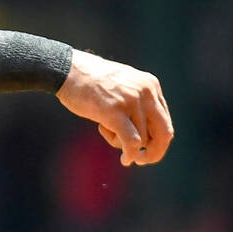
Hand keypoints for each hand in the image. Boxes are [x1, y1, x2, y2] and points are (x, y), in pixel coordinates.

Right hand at [55, 49, 173, 165]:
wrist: (67, 70)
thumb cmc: (90, 81)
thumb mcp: (122, 85)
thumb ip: (137, 103)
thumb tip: (144, 134)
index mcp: (150, 85)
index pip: (164, 120)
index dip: (157, 140)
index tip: (145, 150)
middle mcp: (146, 92)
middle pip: (163, 132)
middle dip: (155, 152)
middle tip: (142, 160)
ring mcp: (131, 101)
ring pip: (141, 139)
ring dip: (123, 144)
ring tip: (105, 130)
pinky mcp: (114, 112)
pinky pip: (131, 141)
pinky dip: (130, 154)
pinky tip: (125, 160)